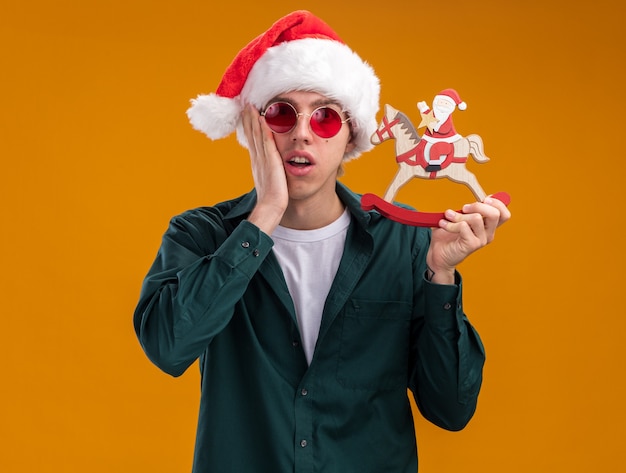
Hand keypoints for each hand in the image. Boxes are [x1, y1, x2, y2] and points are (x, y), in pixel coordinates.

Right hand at [242, 105, 287, 233]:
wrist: (271, 207)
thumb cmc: (272, 198)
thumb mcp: (268, 180)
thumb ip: (267, 170)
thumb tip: (268, 167)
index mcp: (257, 162)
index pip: (252, 140)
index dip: (248, 127)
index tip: (246, 114)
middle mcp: (258, 158)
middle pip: (251, 135)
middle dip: (248, 119)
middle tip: (244, 104)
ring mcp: (263, 159)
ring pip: (256, 136)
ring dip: (253, 120)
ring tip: (250, 106)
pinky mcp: (271, 162)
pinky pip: (266, 142)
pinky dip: (263, 130)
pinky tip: (262, 119)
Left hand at [426, 196, 510, 283]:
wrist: (438, 254)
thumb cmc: (448, 235)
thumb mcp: (459, 218)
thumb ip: (468, 209)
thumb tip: (475, 196)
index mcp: (488, 226)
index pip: (504, 214)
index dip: (497, 203)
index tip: (483, 199)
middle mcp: (488, 233)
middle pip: (495, 214)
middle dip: (478, 205)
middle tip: (463, 208)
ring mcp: (481, 240)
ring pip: (477, 218)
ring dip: (459, 215)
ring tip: (448, 216)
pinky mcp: (472, 245)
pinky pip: (464, 227)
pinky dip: (451, 223)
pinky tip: (444, 225)